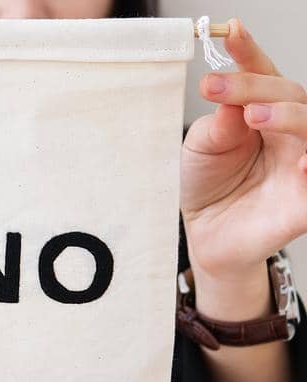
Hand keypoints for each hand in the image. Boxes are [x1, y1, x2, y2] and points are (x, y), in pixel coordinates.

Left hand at [182, 19, 306, 316]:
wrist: (206, 236)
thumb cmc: (207, 185)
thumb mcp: (199, 150)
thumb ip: (215, 127)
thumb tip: (232, 103)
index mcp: (262, 111)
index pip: (262, 75)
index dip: (248, 52)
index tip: (229, 31)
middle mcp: (290, 132)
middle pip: (291, 95)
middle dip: (255, 86)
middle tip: (216, 87)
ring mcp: (303, 163)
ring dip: (289, 115)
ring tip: (253, 115)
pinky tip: (301, 162)